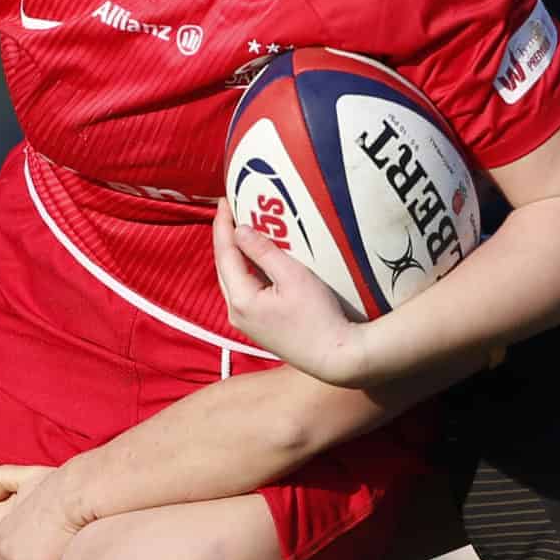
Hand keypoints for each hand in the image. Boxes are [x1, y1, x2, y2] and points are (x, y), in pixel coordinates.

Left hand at [213, 198, 363, 384]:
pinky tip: (255, 260)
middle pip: (224, 267)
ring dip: (235, 254)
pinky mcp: (260, 327)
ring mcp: (247, 323)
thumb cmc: (319, 316)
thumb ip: (264, 251)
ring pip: (234, 280)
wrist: (336, 358)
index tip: (225, 200)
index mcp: (241, 299)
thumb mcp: (293, 276)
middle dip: (225, 237)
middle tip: (231, 210)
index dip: (223, 224)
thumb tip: (239, 230)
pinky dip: (247, 270)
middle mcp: (237, 312)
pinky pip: (245, 290)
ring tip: (241, 229)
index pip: (224, 253)